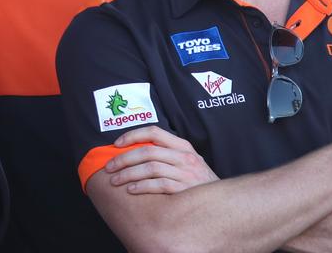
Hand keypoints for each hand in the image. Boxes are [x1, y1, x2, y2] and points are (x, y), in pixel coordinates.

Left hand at [104, 126, 218, 193]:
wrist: (222, 201)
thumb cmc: (197, 181)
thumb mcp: (187, 161)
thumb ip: (166, 153)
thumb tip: (133, 151)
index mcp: (182, 145)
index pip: (153, 132)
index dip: (132, 135)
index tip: (116, 144)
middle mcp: (184, 156)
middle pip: (147, 151)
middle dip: (123, 159)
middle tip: (109, 167)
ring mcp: (186, 173)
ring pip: (150, 168)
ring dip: (128, 174)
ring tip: (115, 180)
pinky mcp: (185, 189)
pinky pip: (158, 185)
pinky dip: (141, 187)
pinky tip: (131, 190)